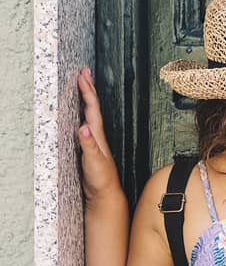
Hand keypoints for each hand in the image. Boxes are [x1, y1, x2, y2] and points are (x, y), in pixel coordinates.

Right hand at [76, 66, 121, 200]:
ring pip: (89, 113)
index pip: (92, 109)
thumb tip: (83, 128)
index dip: (87, 92)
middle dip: (88, 88)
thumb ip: (88, 146)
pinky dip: (82, 113)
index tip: (82, 76)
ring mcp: (94, 140)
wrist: (106, 194)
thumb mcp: (94, 162)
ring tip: (83, 84)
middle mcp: (97, 135)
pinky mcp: (89, 146)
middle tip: (84, 71)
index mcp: (97, 135)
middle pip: (92, 107)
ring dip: (86, 98)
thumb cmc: (101, 179)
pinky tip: (79, 112)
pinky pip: (85, 123)